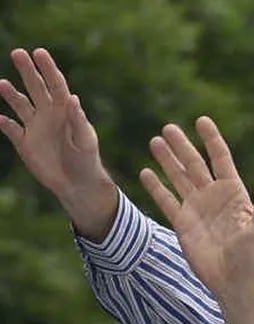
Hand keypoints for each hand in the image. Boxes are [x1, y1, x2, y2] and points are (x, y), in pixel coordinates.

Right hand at [0, 48, 116, 237]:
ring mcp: (35, 127)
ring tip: (2, 84)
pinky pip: (10, 129)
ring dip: (10, 94)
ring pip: (19, 104)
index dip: (48, 68)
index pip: (56, 84)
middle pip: (36, 87)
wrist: (78, 184)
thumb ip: (78, 120)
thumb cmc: (87, 162)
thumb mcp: (86, 142)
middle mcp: (49, 114)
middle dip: (27, 70)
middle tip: (17, 53)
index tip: (39, 52)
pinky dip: (3, 123)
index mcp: (66, 111)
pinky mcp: (24, 143)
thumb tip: (72, 97)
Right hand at [139, 116, 253, 297]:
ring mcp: (197, 208)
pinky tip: (145, 172)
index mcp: (234, 193)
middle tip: (168, 128)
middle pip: (195, 164)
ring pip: (179, 178)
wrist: (233, 281)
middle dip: (182, 146)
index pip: (221, 159)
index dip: (211, 140)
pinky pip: (167, 201)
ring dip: (167, 160)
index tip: (201, 120)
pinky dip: (156, 187)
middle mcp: (214, 196)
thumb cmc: (252, 257)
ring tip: (155, 141)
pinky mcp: (183, 224)